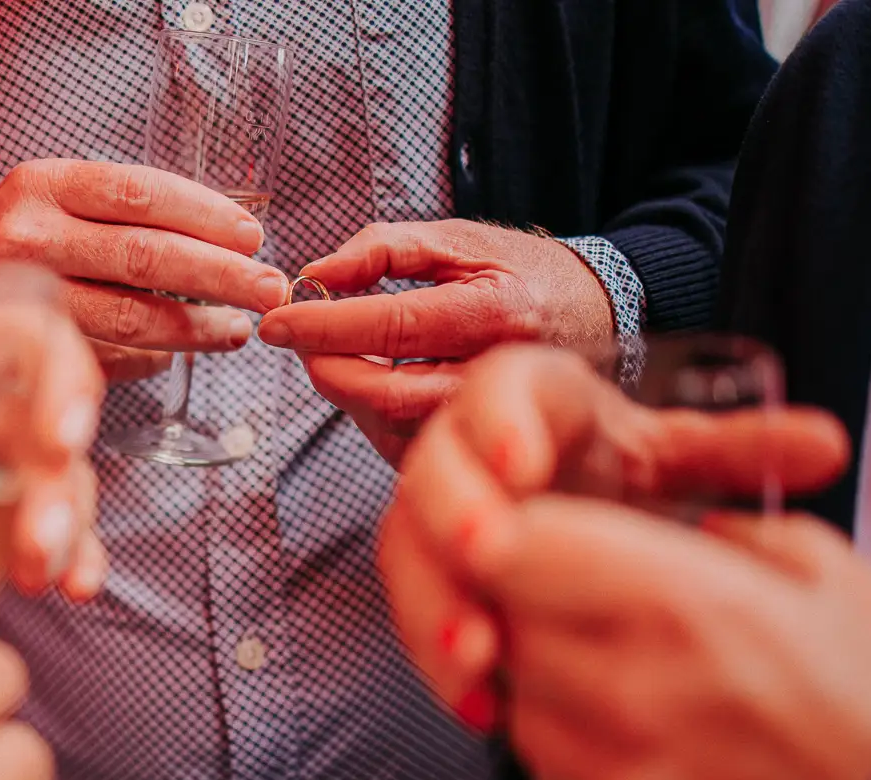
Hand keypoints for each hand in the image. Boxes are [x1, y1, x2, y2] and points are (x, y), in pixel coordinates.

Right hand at [0, 159, 290, 381]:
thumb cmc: (17, 240)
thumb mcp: (56, 201)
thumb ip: (124, 213)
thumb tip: (225, 243)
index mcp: (42, 185)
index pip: (140, 193)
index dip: (205, 214)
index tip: (252, 236)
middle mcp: (27, 237)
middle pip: (145, 257)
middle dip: (220, 275)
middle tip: (268, 288)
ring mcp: (26, 300)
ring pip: (133, 317)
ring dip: (198, 326)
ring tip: (237, 328)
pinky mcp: (32, 351)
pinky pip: (110, 356)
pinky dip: (156, 354)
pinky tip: (186, 349)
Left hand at [0, 302, 106, 607]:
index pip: (21, 336)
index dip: (61, 375)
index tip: (62, 438)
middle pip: (54, 419)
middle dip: (63, 481)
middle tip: (39, 544)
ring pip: (60, 482)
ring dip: (70, 527)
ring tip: (42, 581)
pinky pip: (47, 536)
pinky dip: (69, 559)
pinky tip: (72, 588)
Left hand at [256, 220, 619, 462]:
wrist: (594, 317)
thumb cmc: (519, 272)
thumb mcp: (458, 239)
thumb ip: (383, 248)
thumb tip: (315, 275)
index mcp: (495, 312)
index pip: (393, 325)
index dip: (325, 325)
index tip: (275, 319)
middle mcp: (499, 373)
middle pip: (388, 390)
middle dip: (325, 367)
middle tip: (295, 339)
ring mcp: (494, 420)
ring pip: (393, 426)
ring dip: (343, 392)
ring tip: (329, 353)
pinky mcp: (479, 448)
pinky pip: (406, 449)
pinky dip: (368, 417)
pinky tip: (361, 383)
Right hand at [379, 344, 850, 709]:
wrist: (561, 495)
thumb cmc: (618, 467)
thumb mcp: (678, 452)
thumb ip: (740, 448)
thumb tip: (827, 446)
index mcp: (526, 398)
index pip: (496, 390)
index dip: (500, 424)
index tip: (525, 468)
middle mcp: (464, 449)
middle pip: (429, 470)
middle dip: (452, 518)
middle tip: (489, 558)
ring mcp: (434, 514)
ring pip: (406, 551)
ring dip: (434, 607)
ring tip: (480, 663)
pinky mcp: (425, 574)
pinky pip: (414, 611)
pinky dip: (438, 656)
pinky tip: (482, 704)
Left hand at [431, 500, 870, 779]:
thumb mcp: (837, 582)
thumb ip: (733, 536)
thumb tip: (684, 522)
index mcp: (682, 607)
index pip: (513, 543)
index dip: (519, 530)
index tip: (541, 533)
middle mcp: (628, 697)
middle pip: (501, 621)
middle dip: (534, 605)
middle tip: (597, 610)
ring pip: (515, 703)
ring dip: (551, 684)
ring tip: (640, 688)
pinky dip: (574, 761)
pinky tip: (646, 755)